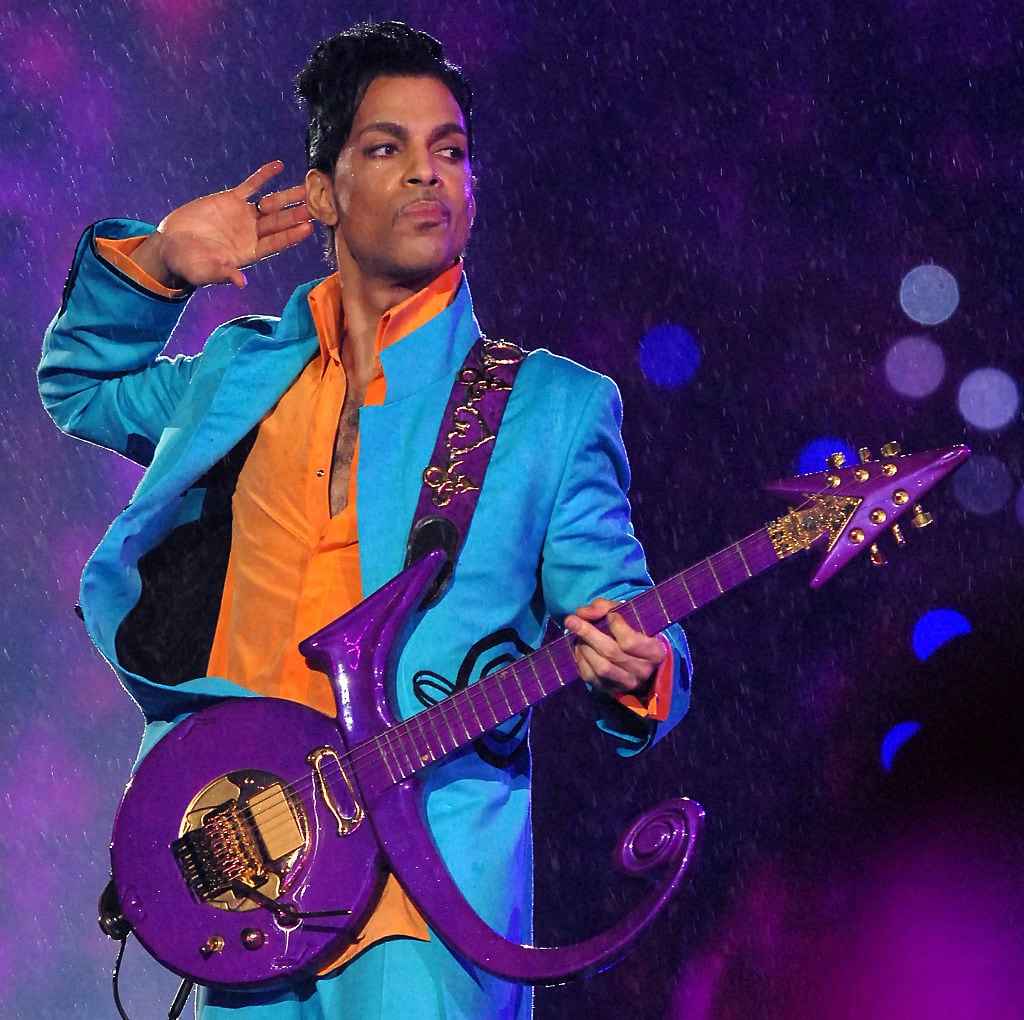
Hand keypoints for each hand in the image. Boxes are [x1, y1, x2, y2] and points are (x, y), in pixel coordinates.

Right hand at [132, 161, 313, 288]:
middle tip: (315, 205)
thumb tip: (241, 282)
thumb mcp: (205, 271)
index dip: (291, 235)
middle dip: (296, 214)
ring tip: (306, 187)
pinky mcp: (231, 201)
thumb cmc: (189, 264)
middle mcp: (252, 234)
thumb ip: (224, 274)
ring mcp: (243, 216)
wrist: (172, 246)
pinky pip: (251, 186)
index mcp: (250, 252)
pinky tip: (278, 166)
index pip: (276, 243)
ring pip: (271, 204)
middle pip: (279, 223)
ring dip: (287, 196)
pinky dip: (263, 176)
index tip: (307, 227)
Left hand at [566, 598, 665, 697]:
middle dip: (588, 633)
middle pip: (612, 653)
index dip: (616, 626)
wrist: (639, 659)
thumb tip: (582, 613)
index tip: (610, 615)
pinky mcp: (611, 691)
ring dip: (584, 647)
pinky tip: (580, 648)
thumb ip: (605, 607)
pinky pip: (591, 677)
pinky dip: (581, 660)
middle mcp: (643, 671)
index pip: (631, 642)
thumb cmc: (634, 631)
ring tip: (577, 635)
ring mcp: (627, 684)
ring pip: (601, 667)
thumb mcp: (626, 613)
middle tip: (571, 619)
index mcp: (654, 652)